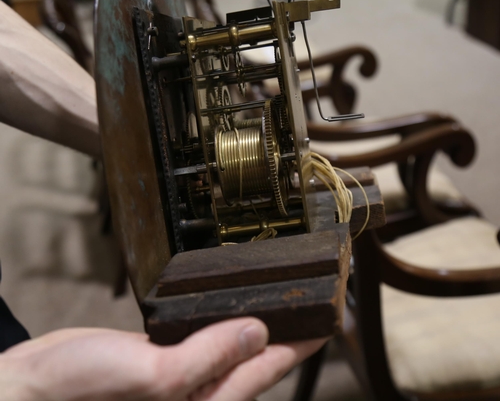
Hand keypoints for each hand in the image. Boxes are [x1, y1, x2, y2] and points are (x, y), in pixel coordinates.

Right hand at [0, 318, 327, 400]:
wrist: (32, 390)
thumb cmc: (80, 392)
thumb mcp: (150, 376)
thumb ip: (206, 358)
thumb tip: (256, 333)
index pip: (264, 371)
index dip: (299, 344)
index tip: (329, 320)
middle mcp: (197, 395)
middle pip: (254, 361)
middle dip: (285, 333)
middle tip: (313, 304)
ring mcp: (179, 379)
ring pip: (231, 348)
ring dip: (257, 325)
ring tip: (281, 301)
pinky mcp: (161, 360)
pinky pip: (204, 340)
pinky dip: (221, 322)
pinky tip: (228, 308)